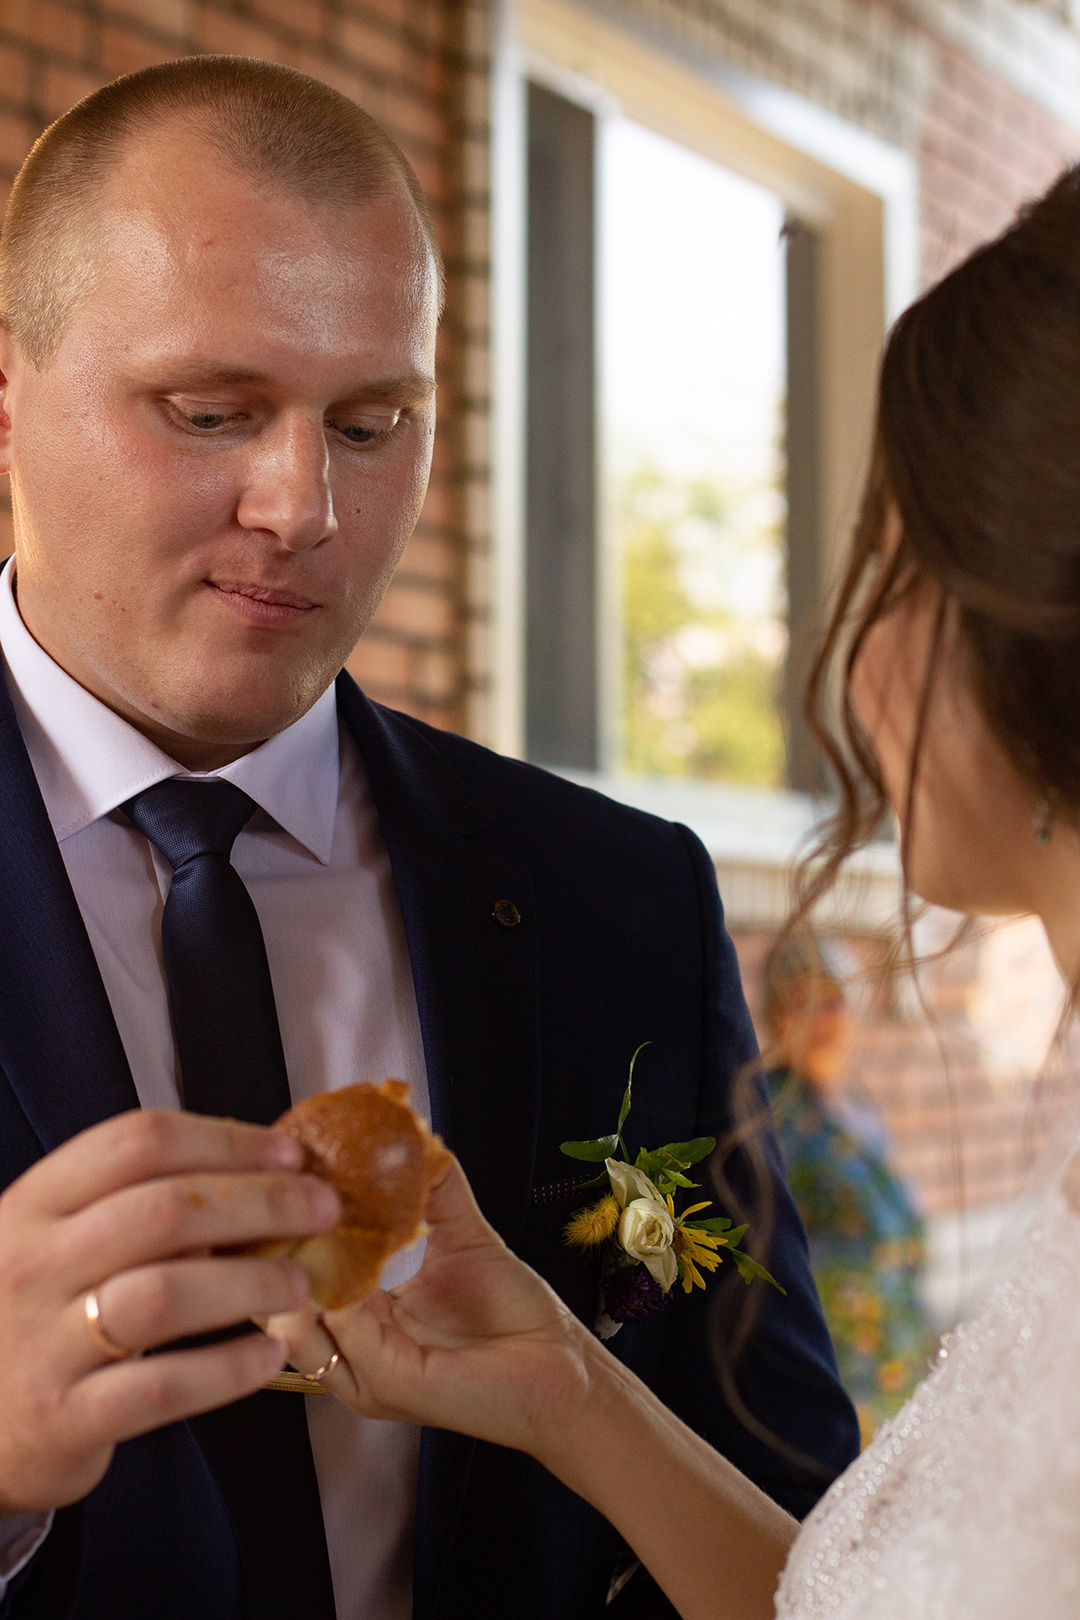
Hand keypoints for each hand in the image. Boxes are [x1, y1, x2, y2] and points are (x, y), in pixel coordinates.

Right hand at [0, 1108, 340, 1515]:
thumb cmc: (35, 1313)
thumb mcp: (56, 1240)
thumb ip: (132, 1204)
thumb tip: (259, 1167)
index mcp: (34, 1203)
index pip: (137, 1142)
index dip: (225, 1139)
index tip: (288, 1152)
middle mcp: (32, 1264)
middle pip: (167, 1210)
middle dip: (263, 1202)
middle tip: (321, 1210)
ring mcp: (44, 1343)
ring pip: (167, 1293)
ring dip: (252, 1283)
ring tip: (301, 1284)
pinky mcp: (65, 1418)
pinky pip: (165, 1386)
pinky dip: (228, 1370)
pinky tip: (268, 1355)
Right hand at [266, 1157, 596, 1459]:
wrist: (561, 1365)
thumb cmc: (515, 1315)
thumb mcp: (464, 1237)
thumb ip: (434, 1187)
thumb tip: (412, 1134)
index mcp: (360, 1323)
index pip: (295, 1282)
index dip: (280, 1238)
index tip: (278, 1184)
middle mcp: (352, 1354)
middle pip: (276, 1311)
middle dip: (268, 1256)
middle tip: (276, 1198)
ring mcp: (366, 1374)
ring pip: (295, 1330)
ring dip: (295, 1274)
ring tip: (302, 1222)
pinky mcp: (393, 1384)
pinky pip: (347, 1338)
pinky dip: (341, 1296)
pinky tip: (350, 1257)